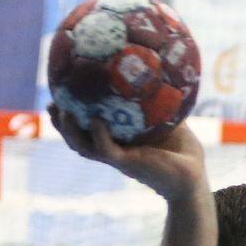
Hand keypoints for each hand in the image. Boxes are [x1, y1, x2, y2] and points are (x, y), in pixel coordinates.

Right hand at [47, 105, 207, 202]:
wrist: (194, 176)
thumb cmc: (182, 150)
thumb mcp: (167, 120)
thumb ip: (159, 101)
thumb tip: (159, 70)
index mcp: (119, 142)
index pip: (88, 130)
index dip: (72, 117)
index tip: (59, 97)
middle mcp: (114, 151)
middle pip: (78, 140)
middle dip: (61, 125)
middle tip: (50, 104)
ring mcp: (119, 159)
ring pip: (85, 148)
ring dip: (70, 132)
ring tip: (61, 112)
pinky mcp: (129, 164)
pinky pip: (107, 150)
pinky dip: (99, 136)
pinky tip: (95, 120)